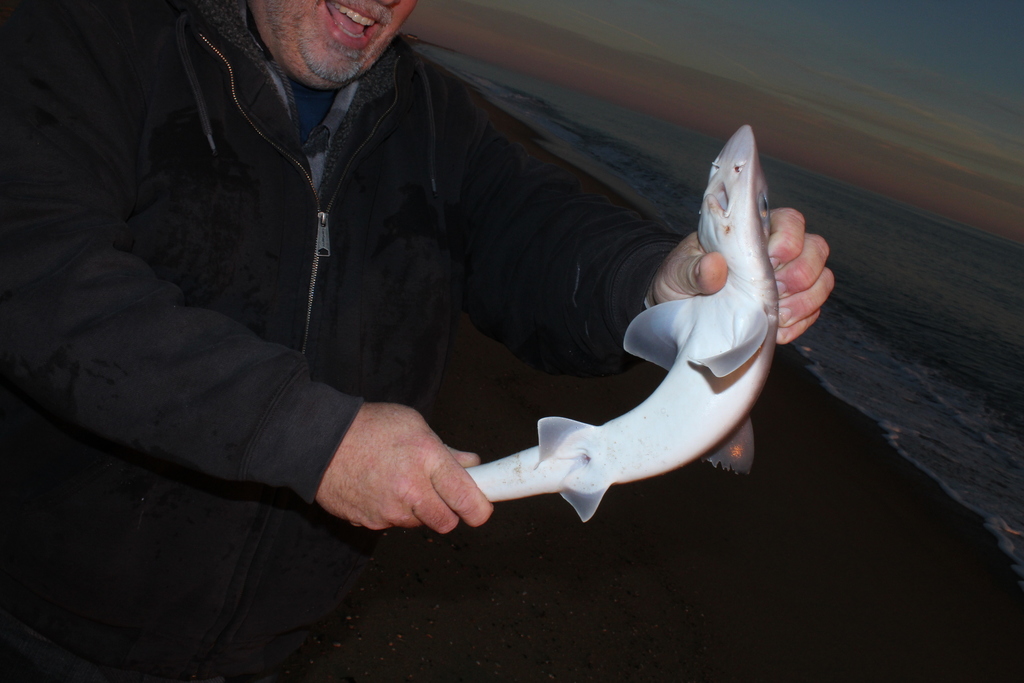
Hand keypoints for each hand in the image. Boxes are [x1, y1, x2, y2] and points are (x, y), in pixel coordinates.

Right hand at [315, 403, 492, 532]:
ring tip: (400, 481)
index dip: (480, 509)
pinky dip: (393, 511)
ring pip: (419, 523)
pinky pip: (393, 524)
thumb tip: (471, 464)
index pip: (467, 499)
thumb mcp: (414, 424)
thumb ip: (446, 450)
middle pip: (447, 522)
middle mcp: (411, 489)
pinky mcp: (371, 523)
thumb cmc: (368, 426)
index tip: (481, 508)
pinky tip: (380, 488)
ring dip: (417, 510)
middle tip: (438, 492)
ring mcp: (389, 510)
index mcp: (427, 459)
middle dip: (448, 510)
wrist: (319, 441)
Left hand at [647, 207, 832, 343]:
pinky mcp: (789, 309)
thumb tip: (714, 267)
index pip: (791, 222)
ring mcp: (787, 281)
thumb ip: (693, 268)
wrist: (676, 310)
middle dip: (802, 273)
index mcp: (754, 231)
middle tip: (776, 291)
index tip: (771, 259)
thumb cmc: (681, 279)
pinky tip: (776, 331)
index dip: (789, 239)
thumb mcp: (677, 271)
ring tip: (778, 316)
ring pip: (821, 281)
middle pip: (816, 250)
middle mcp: (778, 252)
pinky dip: (798, 324)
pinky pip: (811, 313)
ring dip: (805, 301)